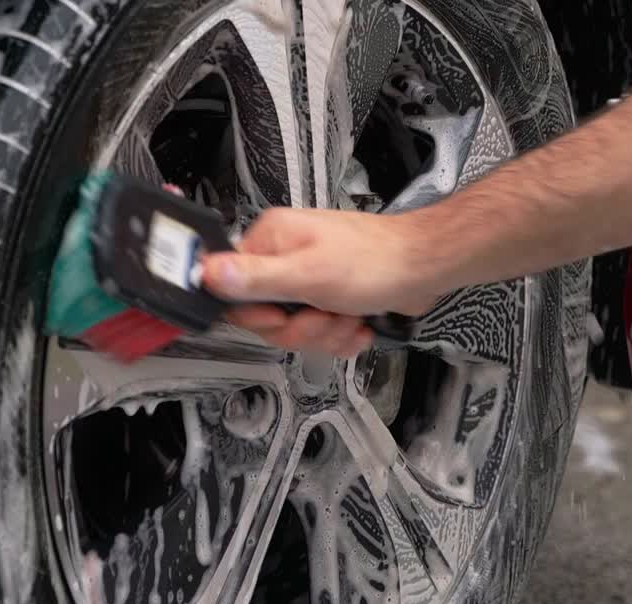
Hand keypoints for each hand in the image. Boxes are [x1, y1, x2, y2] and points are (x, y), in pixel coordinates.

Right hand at [202, 207, 445, 355]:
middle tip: (323, 317)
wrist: (426, 268)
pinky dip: (341, 335)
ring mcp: (310, 279)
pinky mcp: (331, 297)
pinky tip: (359, 324)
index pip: (234, 289)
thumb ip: (256, 278)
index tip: (281, 316)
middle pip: (266, 317)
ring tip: (348, 318)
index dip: (257, 314)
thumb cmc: (376, 261)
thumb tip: (205, 272)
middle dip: (300, 329)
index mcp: (272, 240)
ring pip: (296, 329)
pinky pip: (320, 331)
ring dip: (325, 334)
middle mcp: (286, 257)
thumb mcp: (308, 274)